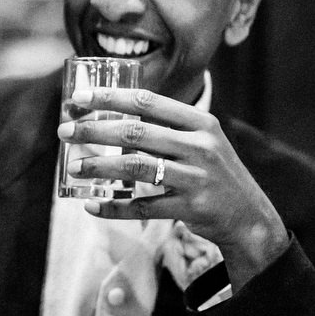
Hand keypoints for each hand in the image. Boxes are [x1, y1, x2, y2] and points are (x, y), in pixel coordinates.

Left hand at [57, 86, 289, 288]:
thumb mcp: (202, 142)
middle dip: (94, 130)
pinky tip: (93, 205)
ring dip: (99, 166)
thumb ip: (166, 128)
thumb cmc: (214, 174)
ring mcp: (196, 178)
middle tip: (65, 132)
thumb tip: (112, 115)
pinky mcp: (191, 208)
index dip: (111, 97)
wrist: (249, 218)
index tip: (79, 98)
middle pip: (135, 132)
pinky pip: (142, 207)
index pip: (148, 102)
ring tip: (74, 167)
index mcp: (200, 123)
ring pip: (135, 167)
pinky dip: (114, 207)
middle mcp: (200, 146)